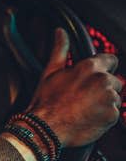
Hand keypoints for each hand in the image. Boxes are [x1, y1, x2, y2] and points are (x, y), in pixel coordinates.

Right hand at [27, 28, 122, 147]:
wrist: (46, 128)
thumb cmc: (46, 101)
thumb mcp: (50, 72)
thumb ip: (60, 50)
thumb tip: (60, 33)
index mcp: (89, 67)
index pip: (111, 60)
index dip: (103, 68)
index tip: (94, 77)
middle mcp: (102, 80)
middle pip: (114, 81)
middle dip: (102, 88)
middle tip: (83, 98)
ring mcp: (109, 98)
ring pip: (114, 97)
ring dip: (103, 103)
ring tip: (84, 109)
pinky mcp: (112, 115)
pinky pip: (113, 113)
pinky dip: (104, 116)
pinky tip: (88, 118)